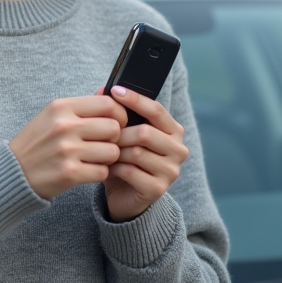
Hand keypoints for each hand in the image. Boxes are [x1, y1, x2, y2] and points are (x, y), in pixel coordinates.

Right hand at [9, 96, 127, 199]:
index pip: (108, 104)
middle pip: (114, 128)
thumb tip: (108, 90)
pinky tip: (87, 170)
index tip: (116, 123)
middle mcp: (64, 126)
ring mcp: (67, 150)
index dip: (119, 115)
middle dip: (115, 138)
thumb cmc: (37, 142)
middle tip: (104, 144)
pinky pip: (103, 172)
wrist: (13, 171)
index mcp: (61, 107)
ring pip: (112, 152)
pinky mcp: (69, 173)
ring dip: (108, 158)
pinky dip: (99, 173)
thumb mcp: (53, 115)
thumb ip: (82, 105)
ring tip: (96, 158)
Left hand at [102, 85, 187, 221]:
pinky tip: (107, 168)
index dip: (135, 99)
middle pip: (145, 132)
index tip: (114, 91)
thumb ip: (115, 111)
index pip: (156, 109)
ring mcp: (171, 171)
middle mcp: (178, 149)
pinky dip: (114, 168)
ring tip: (105, 153)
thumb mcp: (121, 133)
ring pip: (136, 152)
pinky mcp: (158, 189)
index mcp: (173, 131)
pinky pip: (131, 172)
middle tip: (103, 136)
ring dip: (115, 152)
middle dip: (119, 133)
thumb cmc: (124, 159)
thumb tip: (102, 88)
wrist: (125, 195)